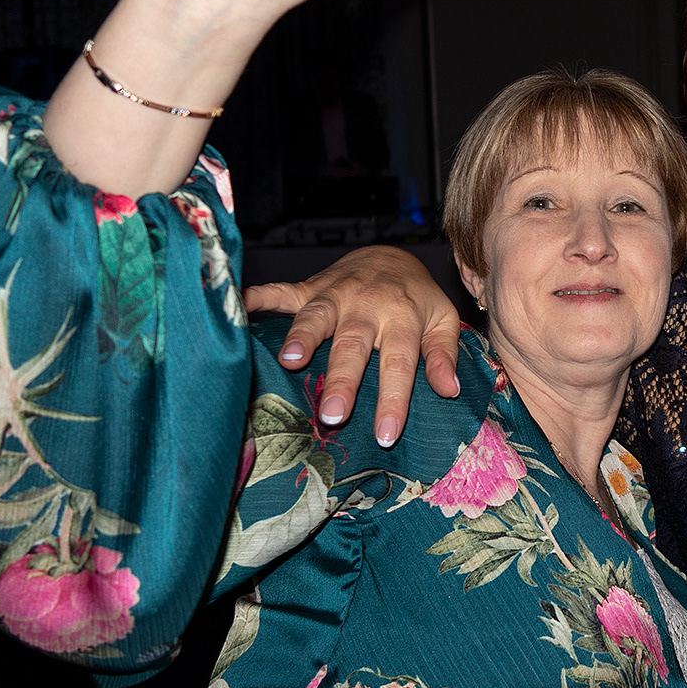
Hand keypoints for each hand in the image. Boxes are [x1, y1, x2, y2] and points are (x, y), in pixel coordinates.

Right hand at [243, 247, 461, 445]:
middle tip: (333, 414)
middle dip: (342, 379)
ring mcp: (334, 294)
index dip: (393, 399)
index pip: (398, 362)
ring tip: (289, 361)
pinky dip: (258, 298)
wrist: (390, 252)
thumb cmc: (416, 296)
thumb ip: (443, 353)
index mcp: (401, 316)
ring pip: (315, 316)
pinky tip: (237, 306)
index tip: (386, 435)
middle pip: (352, 344)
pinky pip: (280, 291)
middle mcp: (366, 304)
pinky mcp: (309, 287)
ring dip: (301, 336)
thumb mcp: (442, 319)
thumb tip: (448, 389)